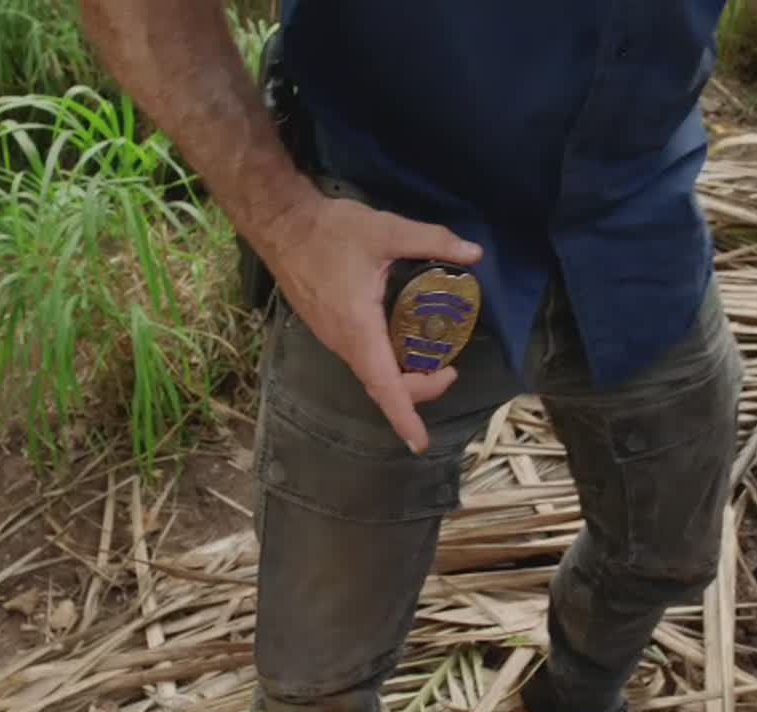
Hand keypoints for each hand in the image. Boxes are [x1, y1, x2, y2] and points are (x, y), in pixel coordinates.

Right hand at [260, 192, 483, 453]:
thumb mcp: (387, 230)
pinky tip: (404, 342)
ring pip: (370, 373)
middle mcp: (343, 341)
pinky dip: (386, 364)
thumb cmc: (331, 230)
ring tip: (434, 362)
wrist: (281, 223)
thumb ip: (433, 241)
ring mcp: (332, 337)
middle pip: (381, 385)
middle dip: (418, 390)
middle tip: (450, 370)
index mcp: (358, 327)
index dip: (403, 415)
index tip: (419, 442)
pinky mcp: (327, 327)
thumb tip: (475, 253)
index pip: (383, 384)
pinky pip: (361, 358)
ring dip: (401, 378)